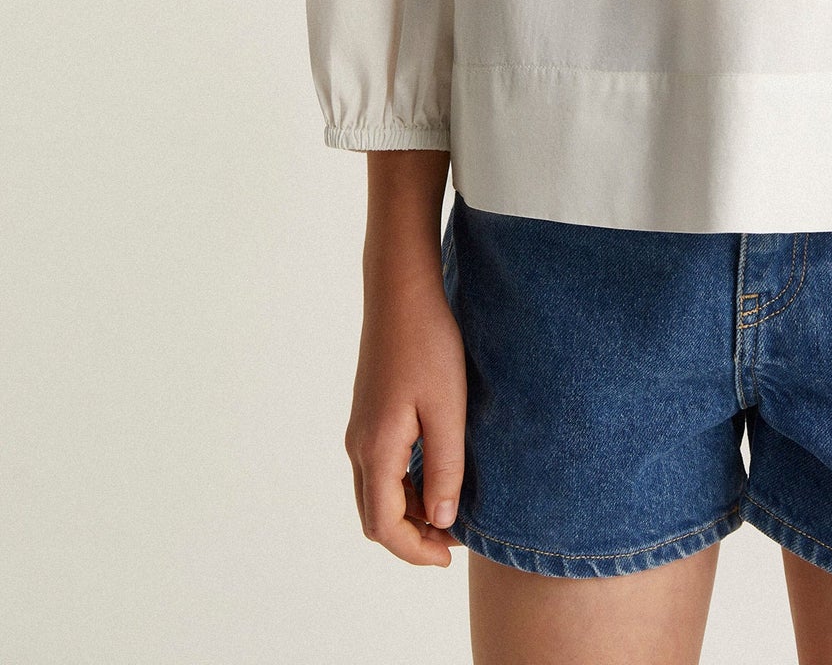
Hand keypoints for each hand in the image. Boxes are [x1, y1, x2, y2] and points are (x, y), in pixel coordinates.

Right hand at [344, 261, 467, 566]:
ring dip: (407, 512)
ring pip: (374, 493)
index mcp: (376, 450)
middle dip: (411, 537)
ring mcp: (360, 429)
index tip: (449, 557)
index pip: (385, 526)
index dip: (415, 551)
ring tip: (449, 510)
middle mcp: (359, 445)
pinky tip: (434, 475)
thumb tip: (441, 522)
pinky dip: (402, 487)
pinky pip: (378, 469)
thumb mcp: (448, 410)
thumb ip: (444, 469)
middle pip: (374, 516)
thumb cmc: (429, 346)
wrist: (402, 293)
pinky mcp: (368, 414)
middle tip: (453, 540)